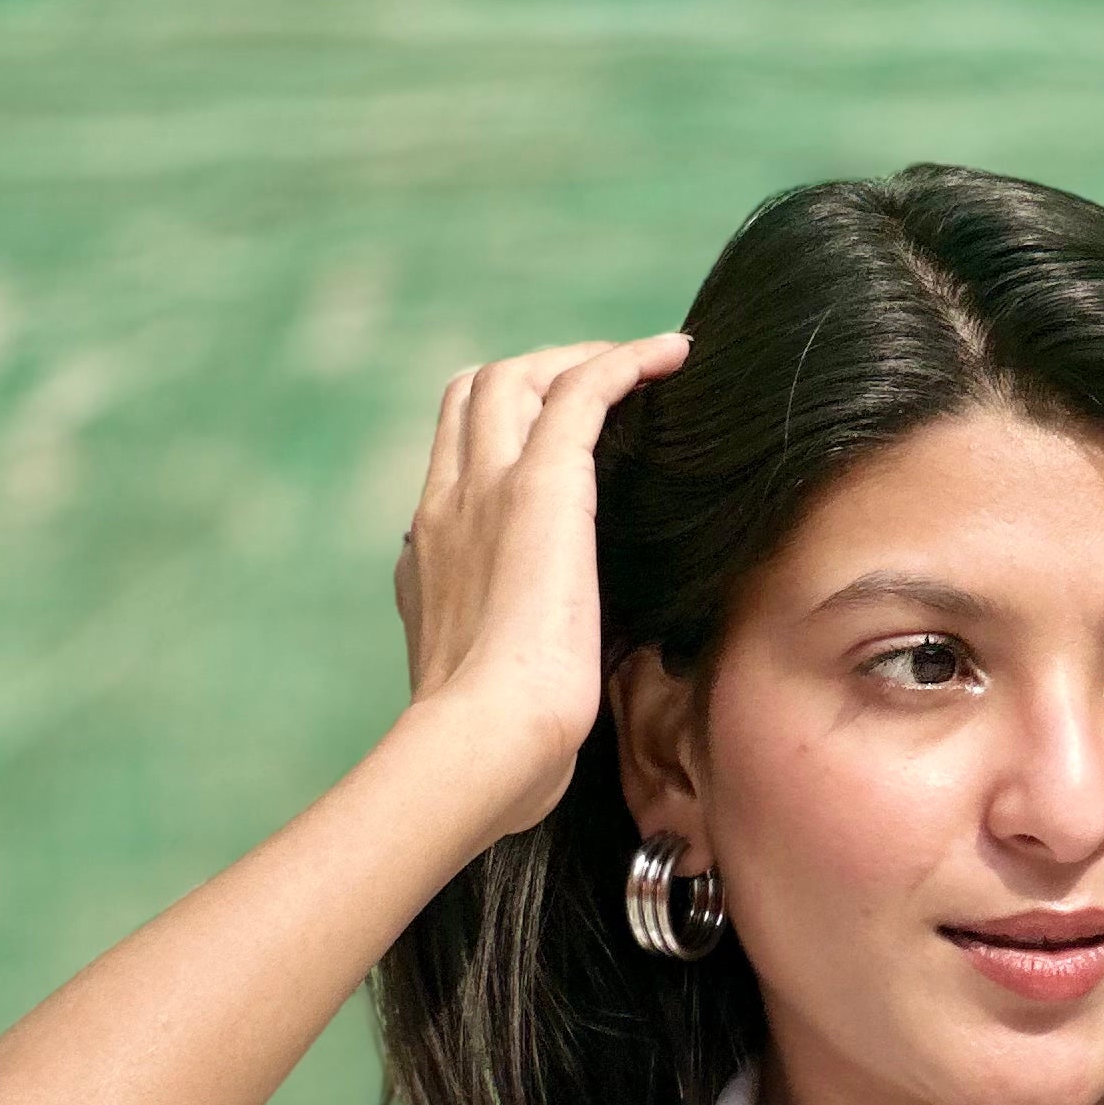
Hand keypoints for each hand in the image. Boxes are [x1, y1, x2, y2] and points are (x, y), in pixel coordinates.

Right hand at [393, 332, 690, 834]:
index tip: (553, 446)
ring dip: (576, 361)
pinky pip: (581, 389)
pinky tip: (672, 354)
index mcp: (431, 554)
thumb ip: (498, 658)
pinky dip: (625, 361)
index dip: (499, 436)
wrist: (482, 745)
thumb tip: (531, 663)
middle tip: (598, 392)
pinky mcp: (539, 489)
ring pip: (516, 377)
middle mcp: (447, 506)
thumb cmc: (494, 751)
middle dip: (533, 378)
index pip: (453, 462)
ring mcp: (485, 490)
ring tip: (637, 367)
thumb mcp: (483, 692)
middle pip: (473, 397)